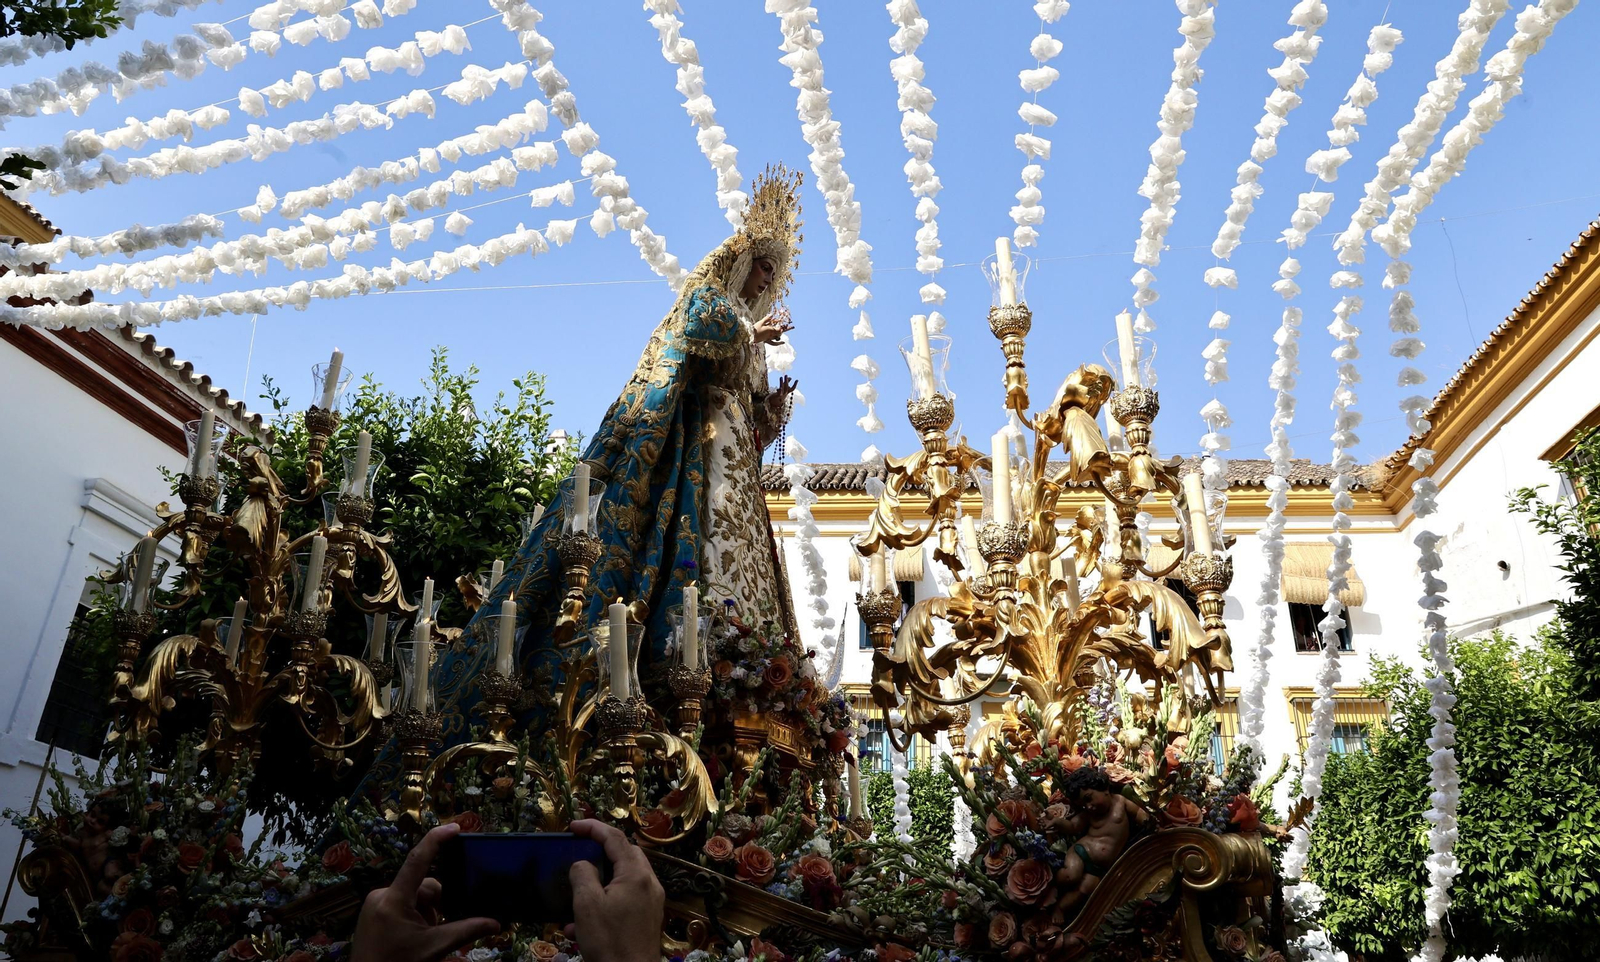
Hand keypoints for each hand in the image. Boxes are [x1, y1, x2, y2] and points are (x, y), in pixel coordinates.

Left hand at [353, 823, 498, 961]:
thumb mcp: (434, 948)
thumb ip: (466, 931)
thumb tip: (496, 923)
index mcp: (395, 900)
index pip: (418, 860)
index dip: (437, 839)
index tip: (455, 827)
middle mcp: (382, 896)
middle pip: (423, 886)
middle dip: (438, 904)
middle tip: (443, 927)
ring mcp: (375, 904)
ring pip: (414, 897)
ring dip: (427, 912)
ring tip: (427, 937)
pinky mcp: (372, 913)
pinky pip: (402, 905)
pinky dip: (415, 916)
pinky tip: (417, 936)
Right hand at [565, 819, 663, 961]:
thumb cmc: (609, 941)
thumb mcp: (587, 905)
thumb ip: (583, 874)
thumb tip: (583, 864)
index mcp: (636, 874)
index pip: (615, 837)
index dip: (593, 827)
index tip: (573, 826)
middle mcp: (649, 883)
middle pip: (625, 854)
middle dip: (600, 850)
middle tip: (579, 850)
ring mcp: (651, 902)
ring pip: (623, 878)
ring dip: (599, 882)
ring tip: (577, 895)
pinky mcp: (648, 918)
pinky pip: (625, 900)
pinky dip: (605, 903)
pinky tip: (582, 927)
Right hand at [752, 312, 792, 344]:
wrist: (750, 336)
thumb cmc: (755, 328)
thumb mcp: (761, 322)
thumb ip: (766, 319)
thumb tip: (771, 314)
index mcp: (770, 330)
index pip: (778, 329)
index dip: (779, 327)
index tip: (780, 325)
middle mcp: (770, 335)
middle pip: (778, 333)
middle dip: (780, 331)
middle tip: (781, 329)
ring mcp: (769, 338)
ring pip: (776, 337)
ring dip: (779, 335)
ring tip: (781, 333)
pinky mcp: (766, 341)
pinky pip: (773, 343)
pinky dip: (778, 343)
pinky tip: (784, 343)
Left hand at [769, 375, 798, 410]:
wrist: (774, 402)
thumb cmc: (779, 394)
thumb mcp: (783, 388)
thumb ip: (786, 382)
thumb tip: (791, 377)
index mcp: (787, 392)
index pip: (792, 388)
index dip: (795, 384)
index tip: (797, 380)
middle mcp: (785, 393)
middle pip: (787, 387)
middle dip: (787, 381)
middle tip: (786, 375)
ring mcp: (781, 395)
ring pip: (782, 388)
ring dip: (782, 383)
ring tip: (781, 377)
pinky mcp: (777, 396)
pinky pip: (779, 393)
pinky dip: (780, 390)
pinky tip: (779, 388)